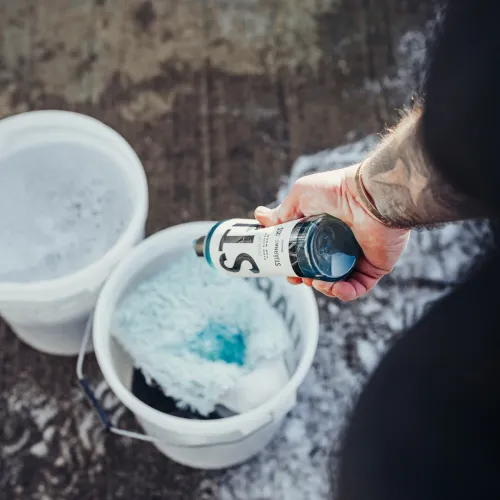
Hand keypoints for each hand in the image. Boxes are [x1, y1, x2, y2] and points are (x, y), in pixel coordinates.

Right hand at [254, 164, 409, 300]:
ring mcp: (359, 258)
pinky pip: (358, 288)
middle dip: (306, 278)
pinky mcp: (374, 268)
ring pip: (337, 284)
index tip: (285, 269)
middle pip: (320, 271)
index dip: (294, 264)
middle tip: (297, 278)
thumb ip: (282, 211)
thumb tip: (259, 217)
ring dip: (322, 288)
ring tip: (314, 281)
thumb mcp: (300, 196)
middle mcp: (342, 245)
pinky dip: (344, 293)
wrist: (369, 196)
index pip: (307, 254)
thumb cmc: (336, 191)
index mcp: (325, 231)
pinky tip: (333, 287)